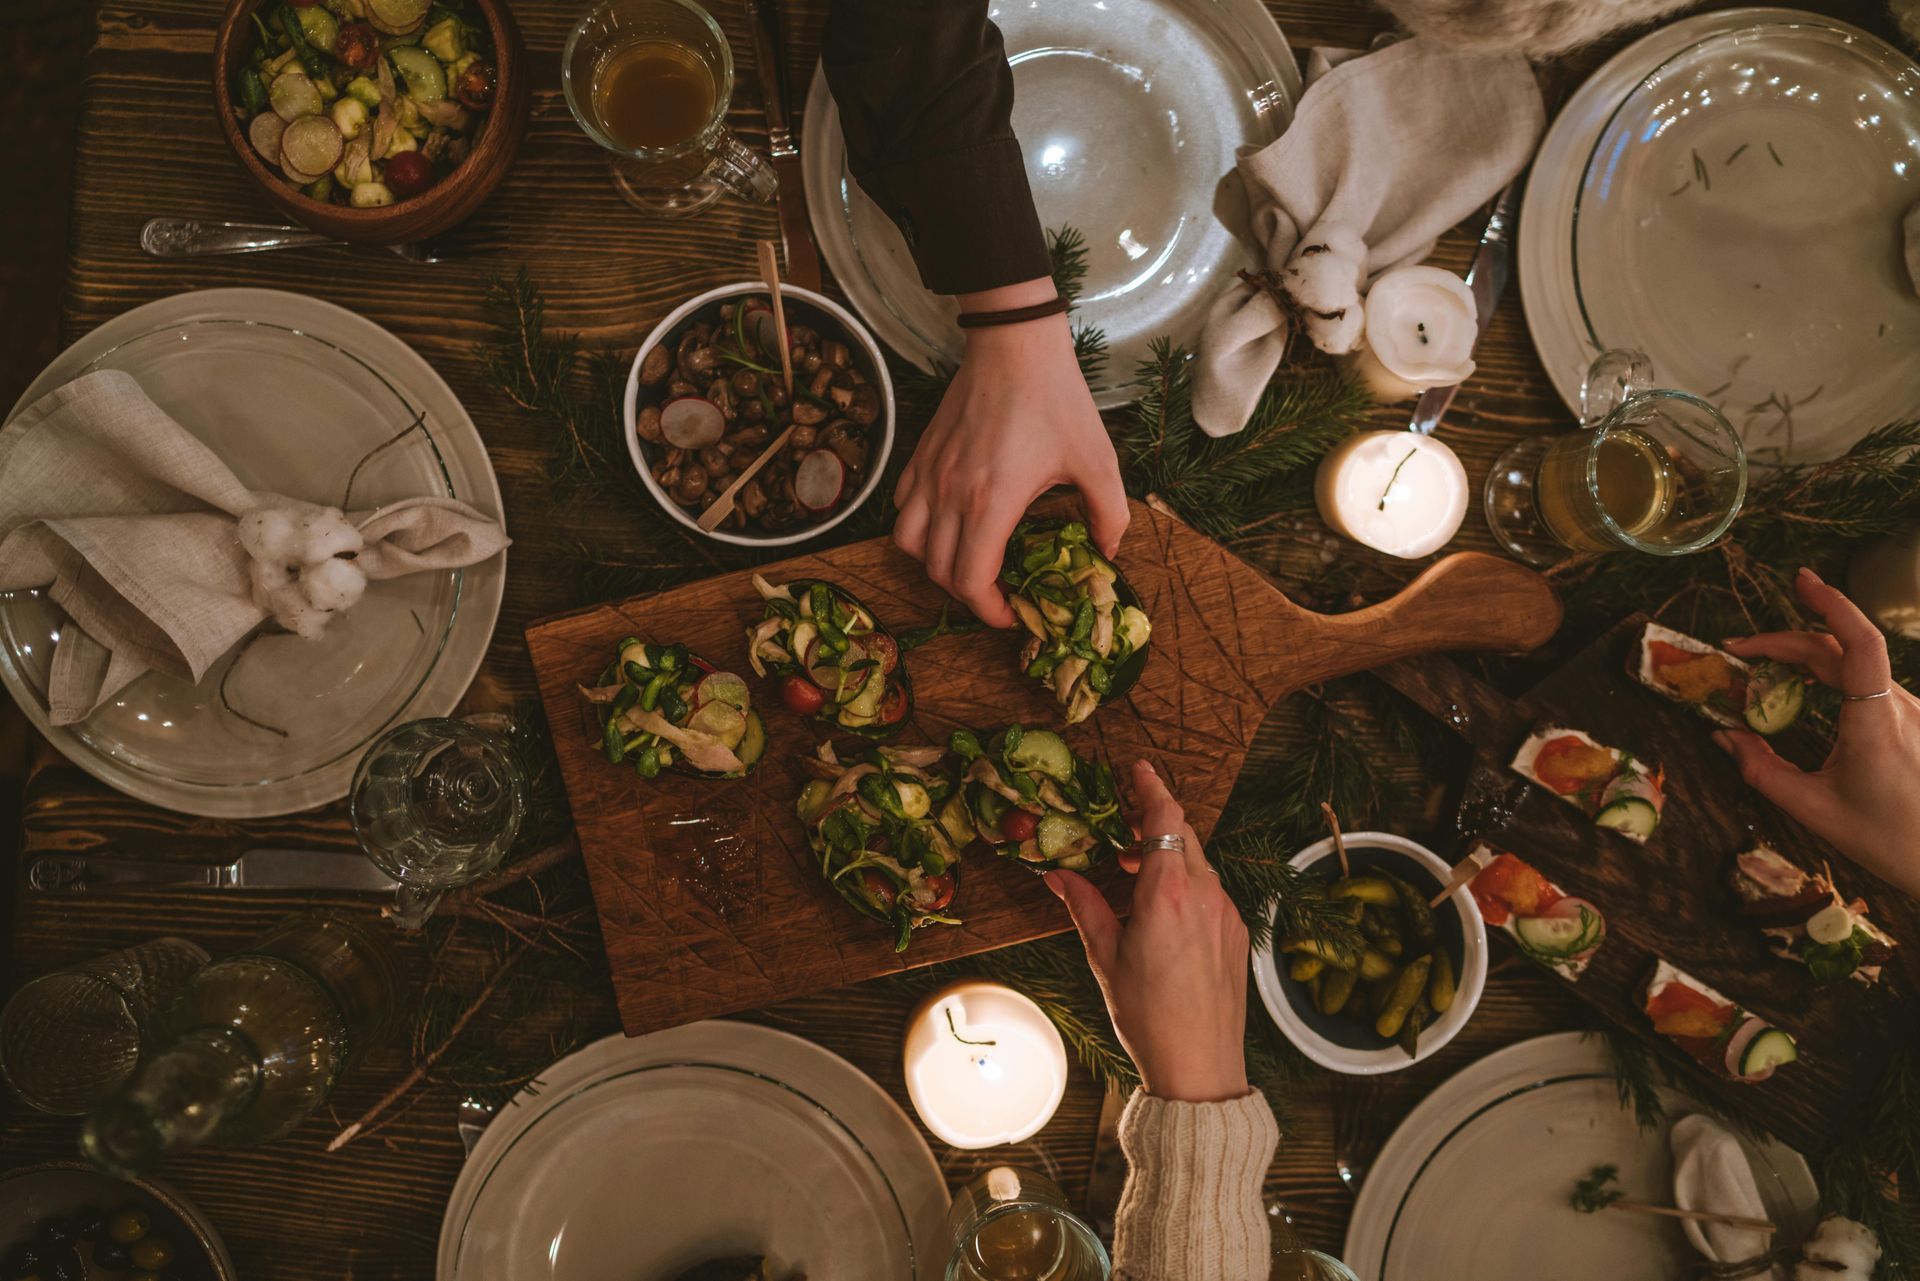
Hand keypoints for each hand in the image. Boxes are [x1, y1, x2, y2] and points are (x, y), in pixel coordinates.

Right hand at [892, 277, 1128, 626]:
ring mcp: (929, 474)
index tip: (1010, 613)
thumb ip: (1109, 513)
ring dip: (934, 563)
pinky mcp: (921, 455)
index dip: (988, 610)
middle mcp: (949, 495)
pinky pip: (902, 508)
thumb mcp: (1098, 460)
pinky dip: (917, 527)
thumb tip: (1108, 551)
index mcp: (991, 503)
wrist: (1014, 344)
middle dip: (966, 594)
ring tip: (965, 560)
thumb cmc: (1057, 400)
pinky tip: (946, 521)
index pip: (969, 581)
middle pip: (937, 571)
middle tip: (996, 592)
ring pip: (908, 544)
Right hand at [1044, 761, 1250, 1102]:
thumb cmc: (1147, 1016)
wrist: (1200, 1067)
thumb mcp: (1105, 957)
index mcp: (1167, 893)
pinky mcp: (1238, 934)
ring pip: (1198, 864)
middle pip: (1183, 834)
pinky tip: (1162, 909)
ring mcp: (1227, 914)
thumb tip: (1056, 875)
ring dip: (1168, 855)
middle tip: (1124, 821)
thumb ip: (1083, 906)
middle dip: (1155, 820)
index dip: (1150, 788)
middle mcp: (1205, 895)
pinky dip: (1186, 884)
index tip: (1137, 769)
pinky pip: (1211, 892)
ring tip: (1134, 870)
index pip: (1164, 818)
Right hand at [1715, 567, 1919, 898]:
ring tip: (1760, 668)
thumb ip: (1763, 771)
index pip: (1858, 645)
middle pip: (1838, 649)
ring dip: (1803, 656)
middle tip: (1736, 650)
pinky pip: (1864, 683)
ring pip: (1852, 663)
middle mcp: (1898, 707)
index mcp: (1875, 724)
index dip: (1832, 605)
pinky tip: (1799, 689)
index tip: (1801, 580)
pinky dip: (1825, 675)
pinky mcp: (1911, 720)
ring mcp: (1910, 711)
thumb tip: (1723, 738)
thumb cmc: (1888, 840)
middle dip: (1783, 640)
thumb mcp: (1814, 810)